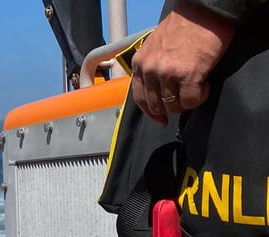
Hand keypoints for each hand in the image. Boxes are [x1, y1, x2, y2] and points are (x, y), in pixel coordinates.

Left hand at [130, 0, 233, 125]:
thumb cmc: (184, 26)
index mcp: (139, 64)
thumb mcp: (155, 46)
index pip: (139, 98)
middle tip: (184, 101)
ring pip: (173, 106)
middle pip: (155, 106)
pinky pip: (191, 101)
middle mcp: (149, 70)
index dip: (150, 112)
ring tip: (196, 89)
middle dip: (170, 109)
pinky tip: (205, 86)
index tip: (160, 119)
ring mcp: (167, 73)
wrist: (204, 11)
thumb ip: (152, 66)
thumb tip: (156, 89)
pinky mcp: (188, 75)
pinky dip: (199, 98)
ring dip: (186, 103)